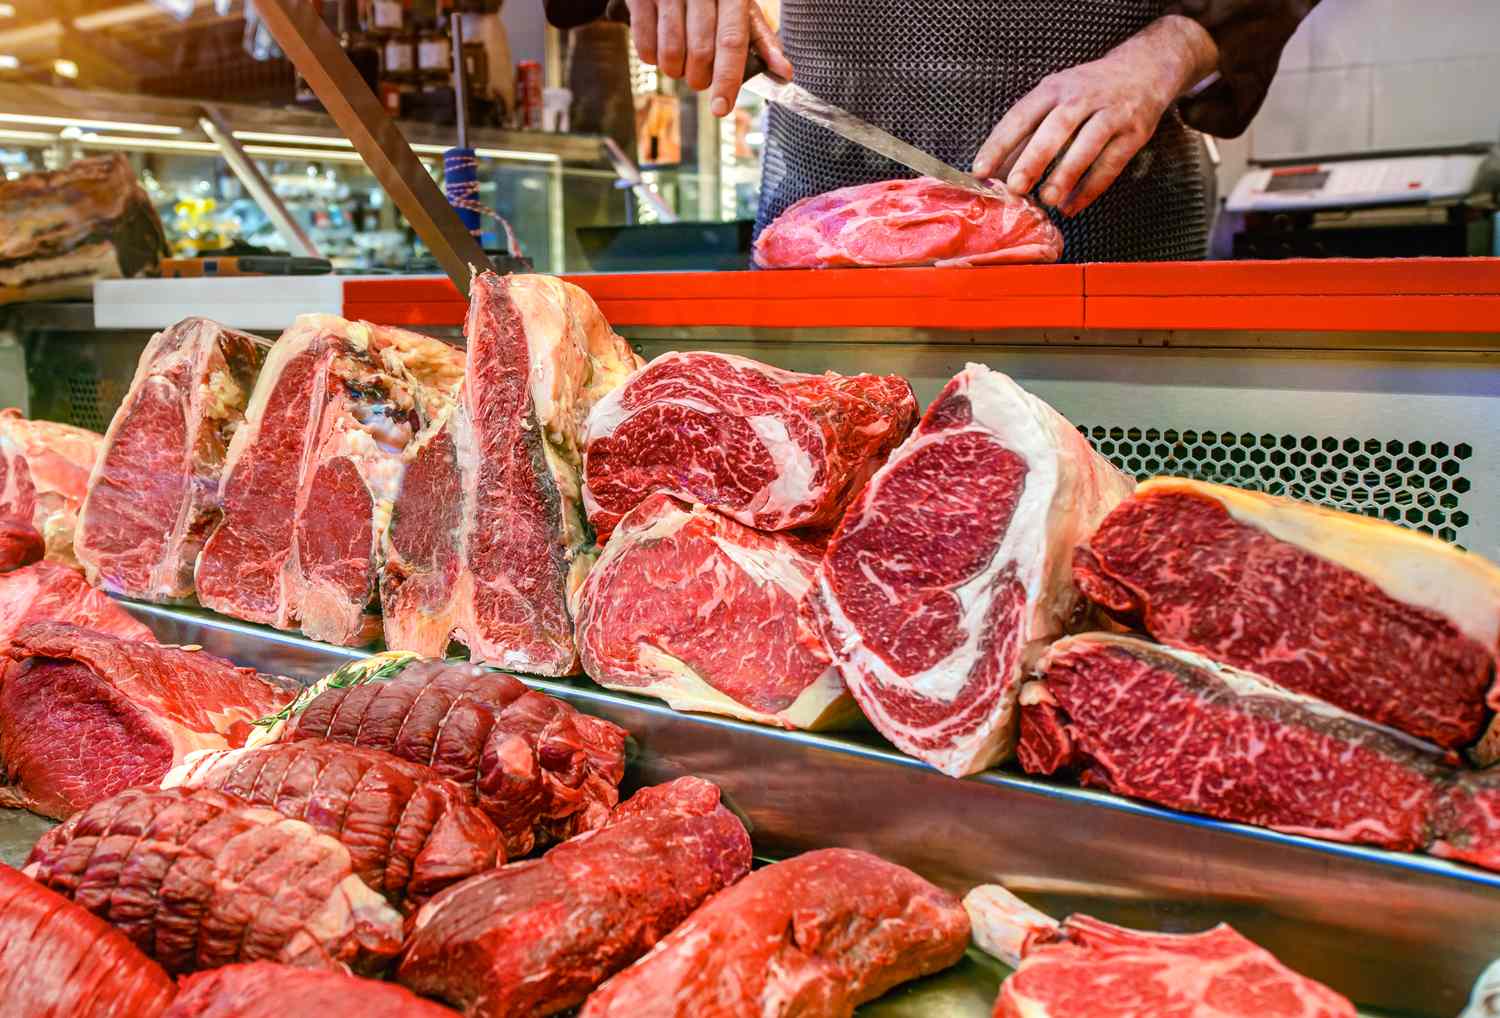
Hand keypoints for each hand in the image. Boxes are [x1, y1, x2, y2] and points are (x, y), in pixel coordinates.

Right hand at [626, 0, 793, 117]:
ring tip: (681, 63)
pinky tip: (661, 50)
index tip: (722, 108)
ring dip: (676, 72)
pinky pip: (644, 46)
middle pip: (700, 53)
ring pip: (670, 53)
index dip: (728, 79)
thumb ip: (762, 39)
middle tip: (700, 77)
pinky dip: (653, 60)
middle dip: (700, 78)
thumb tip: (784, 72)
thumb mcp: (741, 7)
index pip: (732, 42)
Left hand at [973, 15, 1217, 215]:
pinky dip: (1091, 188)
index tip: (981, 171)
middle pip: (1056, 128)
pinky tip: (1072, 206)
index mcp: (1054, 88)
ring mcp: (1110, 113)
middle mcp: (1082, 97)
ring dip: (1066, 175)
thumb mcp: (1056, 97)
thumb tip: (996, 174)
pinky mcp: (1134, 132)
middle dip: (1034, 158)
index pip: (1021, 116)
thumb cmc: (1087, 91)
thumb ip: (1029, 132)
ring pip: (1087, 145)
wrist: (1144, 69)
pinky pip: (1111, 163)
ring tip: (1047, 200)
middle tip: (1016, 187)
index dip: (1000, 143)